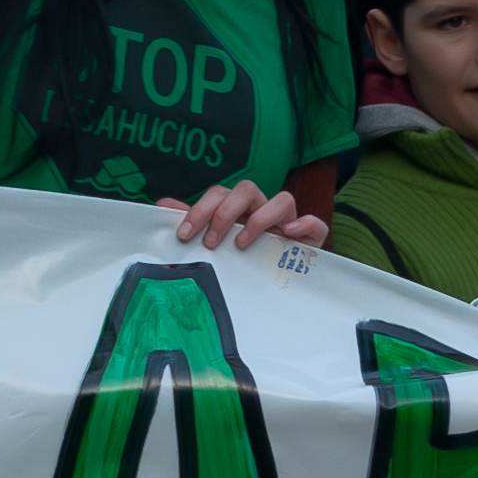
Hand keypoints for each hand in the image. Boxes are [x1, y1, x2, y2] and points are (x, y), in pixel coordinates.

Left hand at [158, 179, 328, 250]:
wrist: (277, 287)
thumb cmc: (242, 261)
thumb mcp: (215, 244)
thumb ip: (193, 224)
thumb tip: (162, 204)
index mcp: (239, 209)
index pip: (220, 194)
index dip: (201, 209)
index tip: (185, 234)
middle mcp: (263, 210)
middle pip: (246, 190)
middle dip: (225, 213)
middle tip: (212, 242)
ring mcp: (287, 222)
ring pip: (281, 199)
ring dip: (260, 218)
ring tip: (243, 244)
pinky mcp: (309, 239)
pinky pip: (314, 223)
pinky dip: (304, 224)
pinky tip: (288, 234)